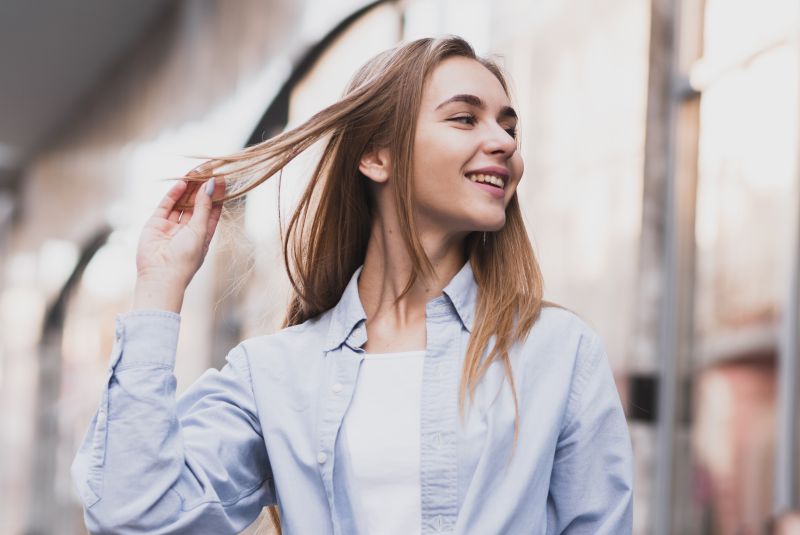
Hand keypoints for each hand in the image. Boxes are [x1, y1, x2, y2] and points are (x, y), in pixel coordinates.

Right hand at [132, 175, 223, 311]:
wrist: (161, 275)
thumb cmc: (186, 258)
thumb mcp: (200, 230)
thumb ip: (205, 207)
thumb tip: (211, 186)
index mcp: (203, 235)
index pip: (213, 211)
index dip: (217, 195)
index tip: (223, 179)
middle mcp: (187, 230)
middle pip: (197, 204)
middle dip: (203, 188)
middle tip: (209, 170)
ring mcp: (171, 226)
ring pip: (181, 202)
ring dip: (189, 188)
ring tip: (197, 171)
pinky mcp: (156, 224)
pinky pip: (166, 205)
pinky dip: (174, 194)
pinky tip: (182, 183)